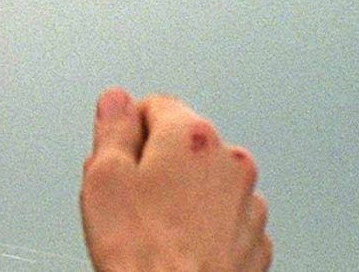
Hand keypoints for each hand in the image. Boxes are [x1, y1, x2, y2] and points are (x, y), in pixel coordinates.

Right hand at [80, 90, 270, 271]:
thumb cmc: (144, 257)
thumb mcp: (103, 177)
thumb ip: (112, 127)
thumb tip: (116, 102)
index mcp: (192, 137)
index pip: (155, 105)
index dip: (128, 131)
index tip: (117, 157)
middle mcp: (230, 163)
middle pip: (184, 143)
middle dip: (157, 163)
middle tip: (130, 198)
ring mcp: (248, 204)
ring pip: (206, 182)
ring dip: (184, 196)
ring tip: (155, 229)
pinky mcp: (255, 241)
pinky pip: (225, 218)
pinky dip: (205, 226)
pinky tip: (180, 247)